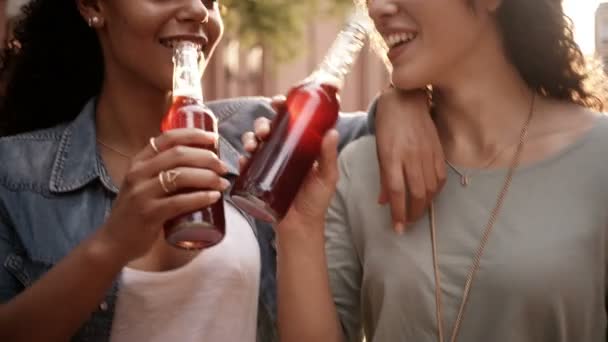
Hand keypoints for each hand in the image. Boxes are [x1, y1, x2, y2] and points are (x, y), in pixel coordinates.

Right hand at [97, 129, 230, 263]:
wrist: (114, 241)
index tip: (213, 138)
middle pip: (179, 155)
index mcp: (139, 162)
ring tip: (223, 183)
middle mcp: (138, 173)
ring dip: (208, 177)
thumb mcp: (143, 183)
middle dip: (207, 158)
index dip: (193, 134)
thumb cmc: (137, 210)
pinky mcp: (148, 214)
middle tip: (223, 167)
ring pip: (181, 176)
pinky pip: (179, 202)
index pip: (167, 138)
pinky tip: (214, 197)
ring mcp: (142, 193)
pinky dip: (200, 198)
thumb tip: (198, 158)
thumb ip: (162, 170)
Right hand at [240, 111, 339, 228]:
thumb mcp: (327, 177)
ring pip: (253, 142)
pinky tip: (244, 159)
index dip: (281, 108)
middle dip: (261, 124)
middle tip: (264, 131)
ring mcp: (267, 165)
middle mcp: (281, 152)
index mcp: (298, 146)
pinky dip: (242, 159)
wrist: (300, 227)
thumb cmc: (316, 201)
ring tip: (254, 145)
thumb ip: (329, 156)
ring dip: (249, 138)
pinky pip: (245, 164)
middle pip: (267, 129)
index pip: (288, 121)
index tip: (278, 102)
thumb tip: (333, 131)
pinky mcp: (256, 179)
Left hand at [375, 88, 445, 232]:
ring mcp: (427, 153)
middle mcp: (411, 157)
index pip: (396, 192)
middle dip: (413, 214)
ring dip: (425, 205)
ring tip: (418, 213)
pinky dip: (436, 191)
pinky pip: (440, 177)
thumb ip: (383, 178)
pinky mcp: (438, 150)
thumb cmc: (387, 126)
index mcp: (392, 157)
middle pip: (416, 194)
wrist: (405, 101)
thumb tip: (383, 202)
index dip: (398, 213)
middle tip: (409, 223)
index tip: (398, 228)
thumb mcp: (379, 151)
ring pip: (430, 188)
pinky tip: (430, 196)